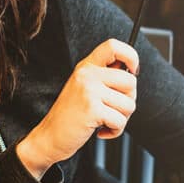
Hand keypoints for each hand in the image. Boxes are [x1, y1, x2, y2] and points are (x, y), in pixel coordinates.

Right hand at [16, 39, 138, 178]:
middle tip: (115, 109)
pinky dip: (115, 131)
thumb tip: (132, 73)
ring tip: (105, 121)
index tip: (133, 70)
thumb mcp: (84, 88)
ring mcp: (89, 91)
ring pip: (129, 104)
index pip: (112, 46)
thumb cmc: (71, 115)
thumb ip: (104, 78)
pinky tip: (102, 130)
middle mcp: (87, 75)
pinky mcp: (92, 109)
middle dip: (129, 100)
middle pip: (130, 81)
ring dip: (122, 119)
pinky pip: (120, 120)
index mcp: (86, 66)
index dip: (131, 56)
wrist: (50, 136)